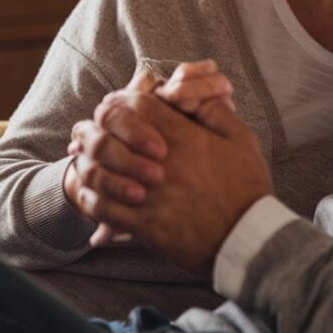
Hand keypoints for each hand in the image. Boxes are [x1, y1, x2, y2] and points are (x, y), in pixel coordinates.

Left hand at [68, 61, 236, 244]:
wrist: (248, 239)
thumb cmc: (247, 188)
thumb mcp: (241, 139)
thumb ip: (214, 110)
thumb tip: (188, 93)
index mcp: (184, 139)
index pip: (136, 105)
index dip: (120, 100)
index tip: (116, 106)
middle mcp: (161, 165)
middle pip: (107, 135)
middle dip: (93, 129)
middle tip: (88, 131)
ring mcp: (150, 197)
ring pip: (97, 173)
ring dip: (86, 163)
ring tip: (83, 160)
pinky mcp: (145, 226)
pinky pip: (103, 209)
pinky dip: (90, 198)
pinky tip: (92, 193)